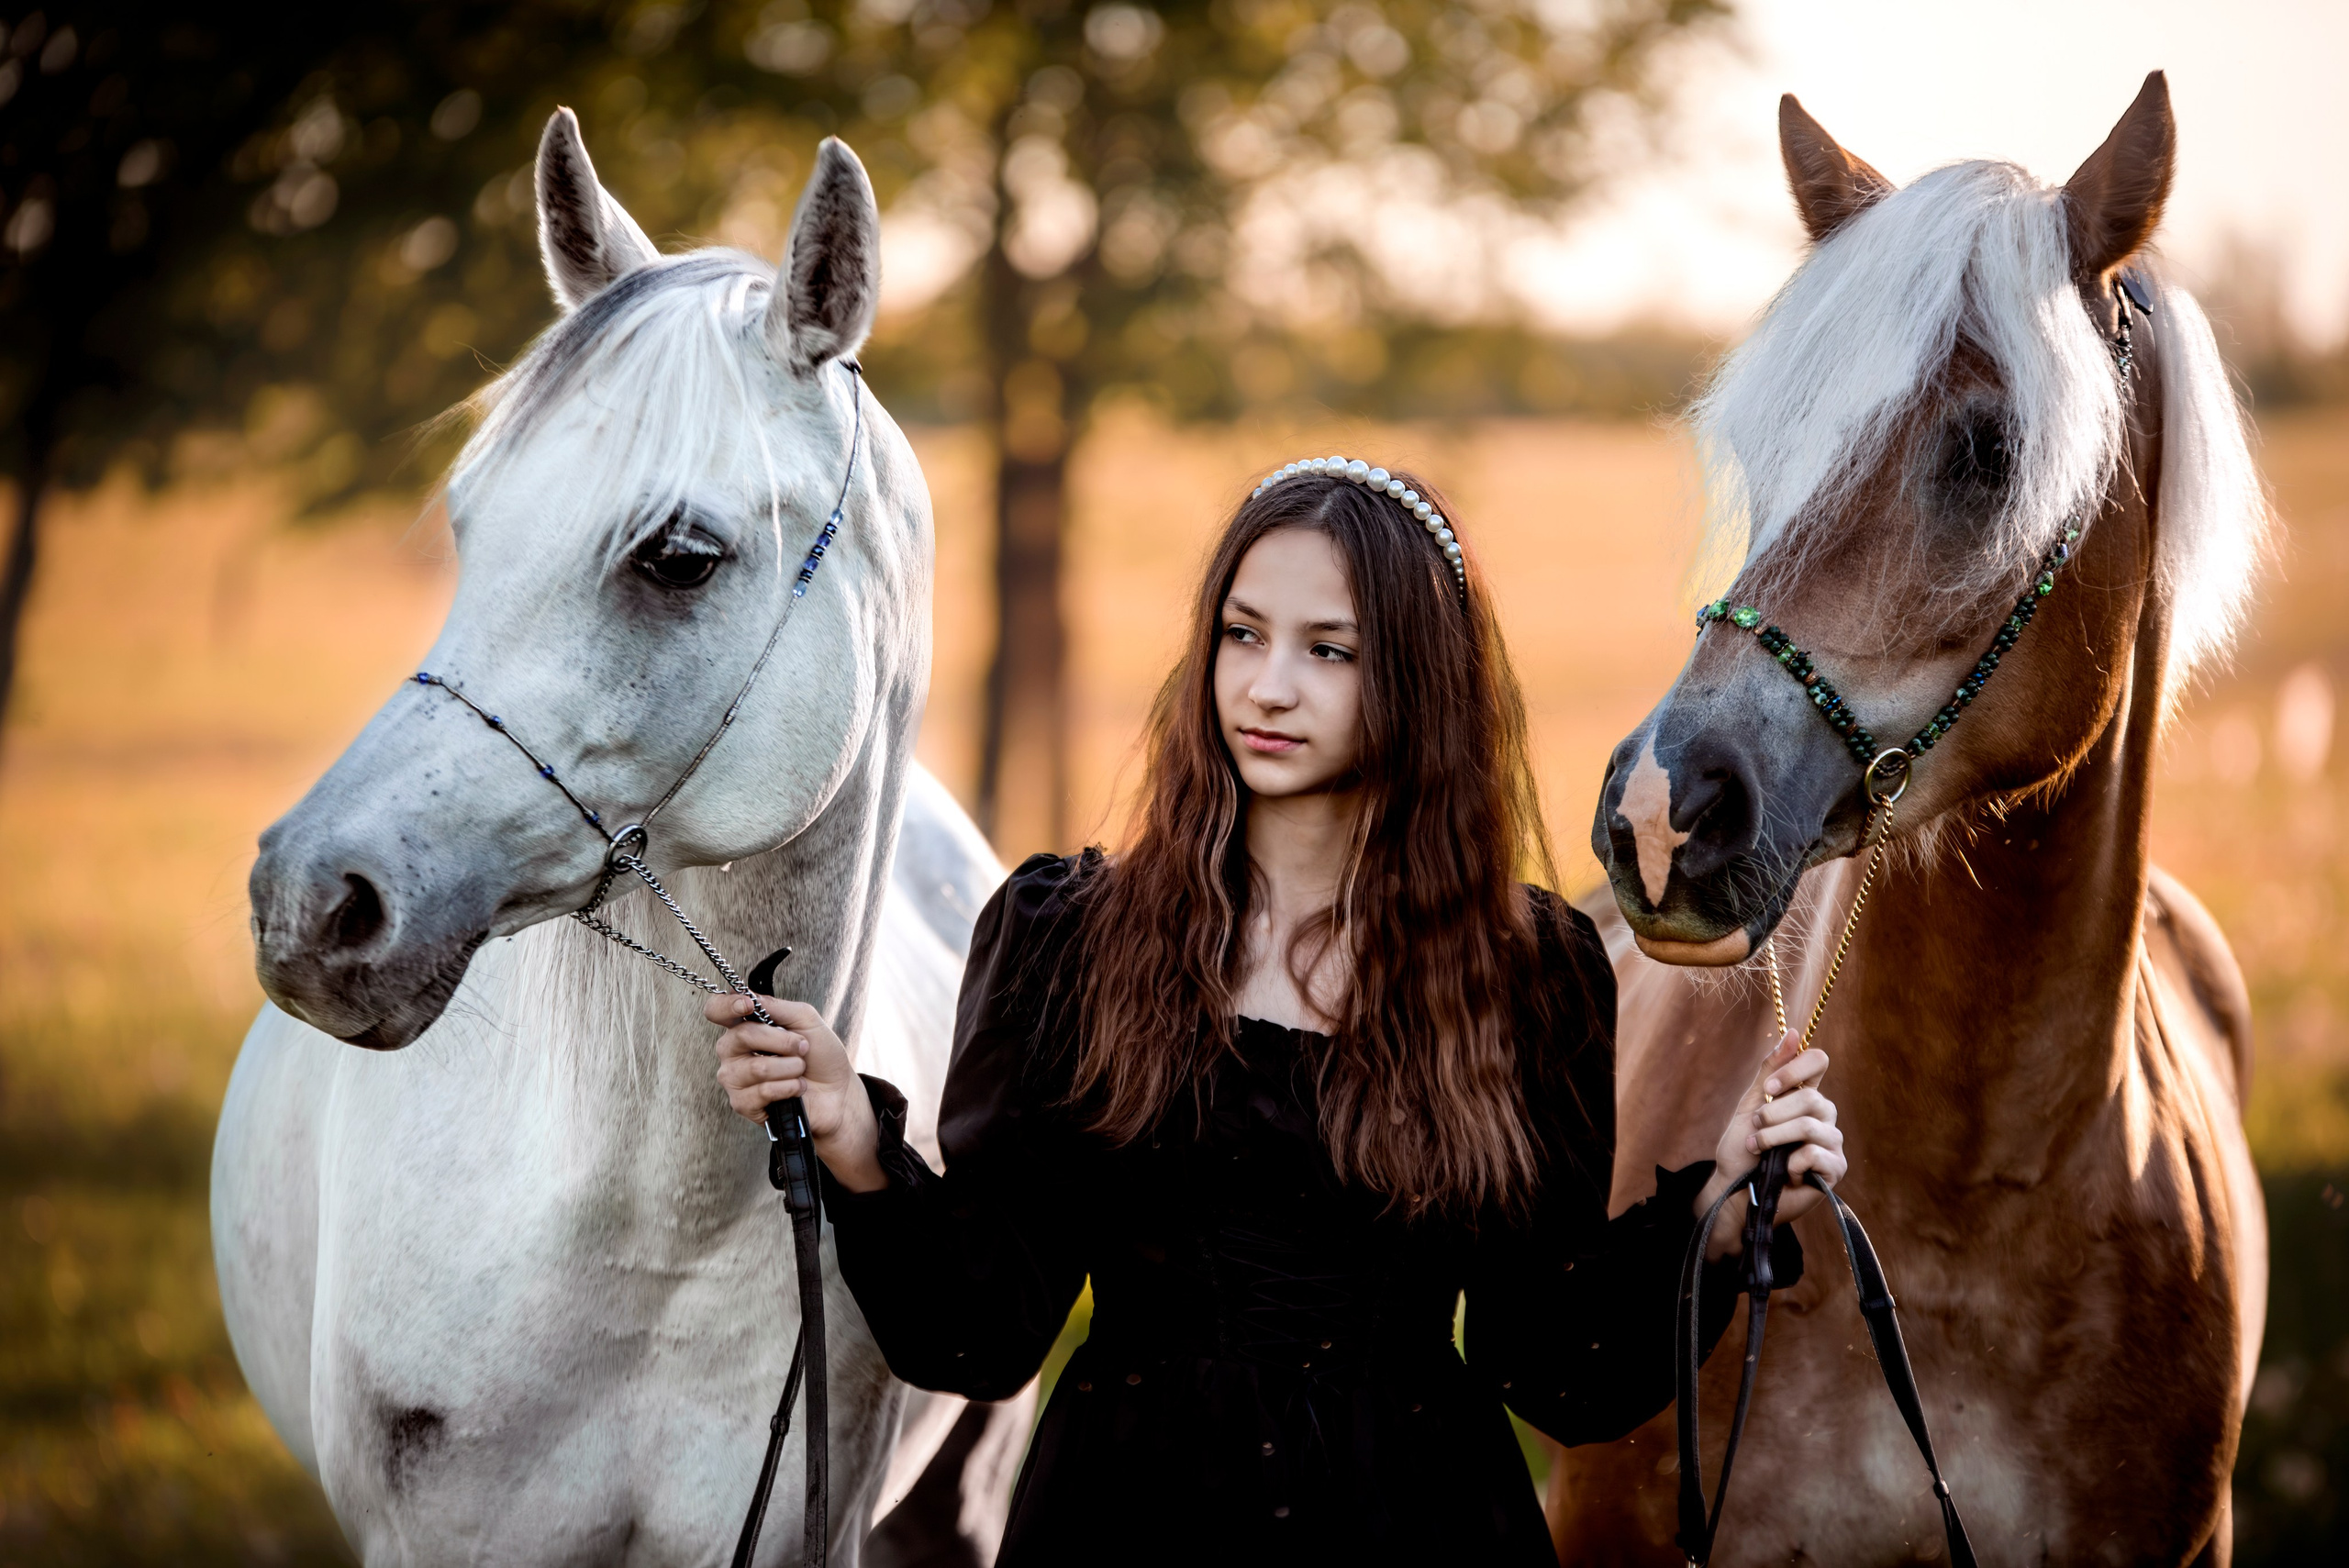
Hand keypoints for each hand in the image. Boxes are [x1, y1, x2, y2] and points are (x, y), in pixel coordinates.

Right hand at [707, 993, 886, 1192]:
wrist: (837, 1091)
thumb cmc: (820, 1055)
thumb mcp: (806, 1020)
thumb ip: (777, 1007)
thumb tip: (750, 998)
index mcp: (745, 1027)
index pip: (716, 1011)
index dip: (726, 1006)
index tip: (748, 1006)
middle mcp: (733, 1051)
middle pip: (740, 1036)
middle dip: (782, 1041)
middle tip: (802, 1047)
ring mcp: (735, 1079)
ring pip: (757, 1067)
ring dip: (790, 1068)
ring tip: (800, 1071)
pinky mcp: (743, 1104)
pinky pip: (763, 1091)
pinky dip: (789, 1087)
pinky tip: (796, 1089)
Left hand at [1693, 1029, 1847, 1257]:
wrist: (1734, 1191)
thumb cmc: (1742, 1150)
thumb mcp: (1751, 1105)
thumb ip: (1771, 1071)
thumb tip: (1793, 1032)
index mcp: (1805, 1095)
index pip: (1818, 1062)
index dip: (1795, 1069)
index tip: (1771, 1087)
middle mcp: (1823, 1116)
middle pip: (1812, 1098)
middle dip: (1773, 1113)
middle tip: (1755, 1128)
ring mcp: (1831, 1143)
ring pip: (1809, 1126)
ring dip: (1773, 1138)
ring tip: (1757, 1149)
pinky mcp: (1834, 1170)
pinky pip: (1814, 1155)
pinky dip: (1788, 1163)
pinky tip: (1784, 1172)